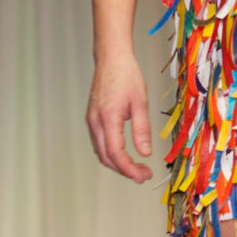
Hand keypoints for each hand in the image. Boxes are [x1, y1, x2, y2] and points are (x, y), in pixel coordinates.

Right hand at [86, 50, 153, 182]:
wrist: (111, 59)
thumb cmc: (127, 76)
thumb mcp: (140, 102)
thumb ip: (142, 130)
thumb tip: (145, 153)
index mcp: (108, 118)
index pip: (116, 153)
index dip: (129, 169)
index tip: (142, 176)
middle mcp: (95, 122)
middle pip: (106, 157)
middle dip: (125, 170)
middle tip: (143, 175)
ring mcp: (91, 121)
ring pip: (101, 152)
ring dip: (117, 164)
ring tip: (136, 167)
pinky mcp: (92, 118)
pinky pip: (99, 143)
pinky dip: (110, 153)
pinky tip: (124, 154)